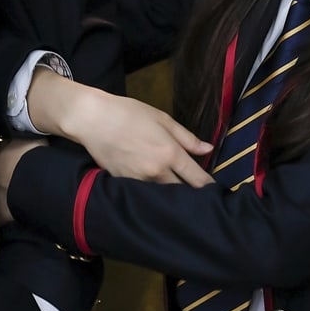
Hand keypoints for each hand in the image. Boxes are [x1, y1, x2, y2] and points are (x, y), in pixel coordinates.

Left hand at [0, 138, 44, 225]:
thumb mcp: (28, 140)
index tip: (15, 164)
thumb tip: (19, 140)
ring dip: (3, 195)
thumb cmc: (32, 158)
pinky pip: (0, 212)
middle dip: (1, 179)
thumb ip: (20, 141)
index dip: (5, 162)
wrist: (34, 185)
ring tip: (19, 196)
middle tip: (17, 180)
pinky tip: (17, 210)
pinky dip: (7, 211)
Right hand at [29, 69, 214, 184]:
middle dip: (192, 195)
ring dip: (173, 197)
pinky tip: (157, 192)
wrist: (93, 120)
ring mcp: (139, 182)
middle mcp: (156, 172)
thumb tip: (209, 149)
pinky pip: (145, 195)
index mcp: (169, 153)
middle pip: (182, 193)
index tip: (216, 192)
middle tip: (200, 195)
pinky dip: (153, 195)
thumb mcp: (162, 119)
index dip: (209, 188)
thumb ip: (187, 138)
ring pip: (163, 197)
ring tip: (180, 195)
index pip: (197, 179)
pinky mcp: (124, 185)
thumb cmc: (129, 114)